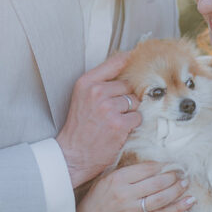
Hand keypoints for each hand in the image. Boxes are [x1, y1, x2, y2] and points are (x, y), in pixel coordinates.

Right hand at [56, 52, 139, 187]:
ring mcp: (108, 107)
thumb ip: (100, 83)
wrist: (73, 154)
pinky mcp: (119, 123)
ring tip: (115, 121)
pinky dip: (132, 125)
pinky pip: (137, 117)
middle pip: (128, 85)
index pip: (115, 62)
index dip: (129, 59)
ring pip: (135, 102)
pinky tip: (119, 130)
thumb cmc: (79, 127)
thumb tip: (126, 71)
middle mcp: (97, 92)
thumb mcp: (83, 97)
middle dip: (127, 97)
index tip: (138, 56)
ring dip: (130, 112)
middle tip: (115, 110)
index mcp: (87, 83)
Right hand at [75, 162, 193, 211]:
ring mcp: (132, 211)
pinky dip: (178, 208)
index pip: (146, 168)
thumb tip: (153, 166)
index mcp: (117, 179)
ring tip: (186, 183)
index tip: (170, 163)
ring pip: (162, 198)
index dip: (162, 165)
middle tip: (181, 172)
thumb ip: (127, 173)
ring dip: (178, 189)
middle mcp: (125, 194)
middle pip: (157, 182)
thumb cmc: (97, 199)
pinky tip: (189, 201)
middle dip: (173, 176)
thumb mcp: (106, 179)